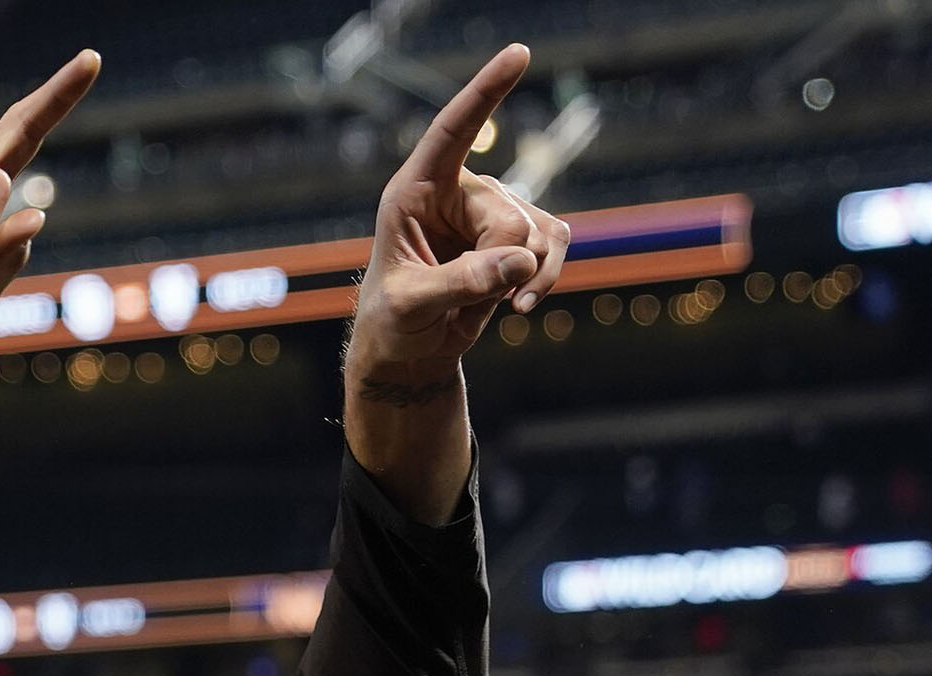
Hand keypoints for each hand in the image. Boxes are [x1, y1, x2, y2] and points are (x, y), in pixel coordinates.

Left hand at [348, 44, 570, 387]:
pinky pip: (555, 245)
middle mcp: (458, 191)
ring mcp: (493, 211)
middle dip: (498, 265)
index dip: (484, 94)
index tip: (519, 53)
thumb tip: (519, 261)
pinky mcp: (521, 235)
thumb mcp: (411, 305)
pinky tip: (519, 306)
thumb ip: (459, 282)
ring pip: (538, 234)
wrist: (409, 349)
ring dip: (525, 277)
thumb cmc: (392, 321)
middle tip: (463, 295)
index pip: (451, 132)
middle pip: (508, 219)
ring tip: (491, 304)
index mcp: (415, 191)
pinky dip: (545, 278)